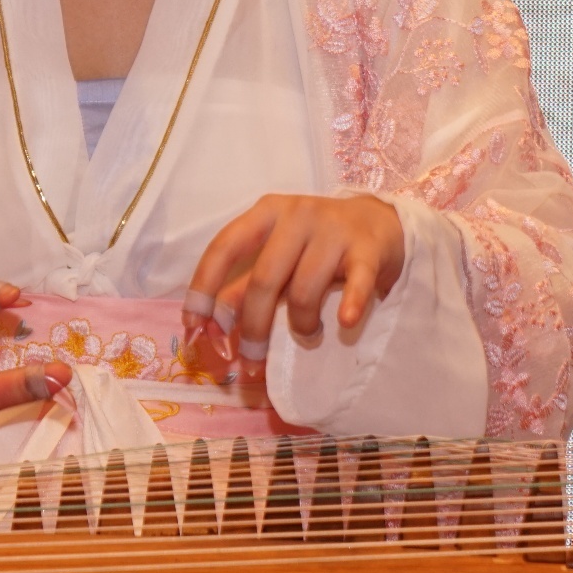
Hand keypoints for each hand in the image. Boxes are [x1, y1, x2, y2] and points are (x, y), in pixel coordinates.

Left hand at [183, 193, 406, 357]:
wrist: (379, 222)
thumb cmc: (317, 244)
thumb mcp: (277, 256)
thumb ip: (243, 285)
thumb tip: (208, 324)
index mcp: (266, 213)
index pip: (224, 247)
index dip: (204, 288)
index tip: (193, 325)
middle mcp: (297, 215)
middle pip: (265, 278)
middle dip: (254, 327)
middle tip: (253, 360)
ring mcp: (334, 229)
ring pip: (305, 288)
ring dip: (301, 325)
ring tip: (308, 334)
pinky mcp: (368, 248)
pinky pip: (357, 282)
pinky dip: (350, 305)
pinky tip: (345, 322)